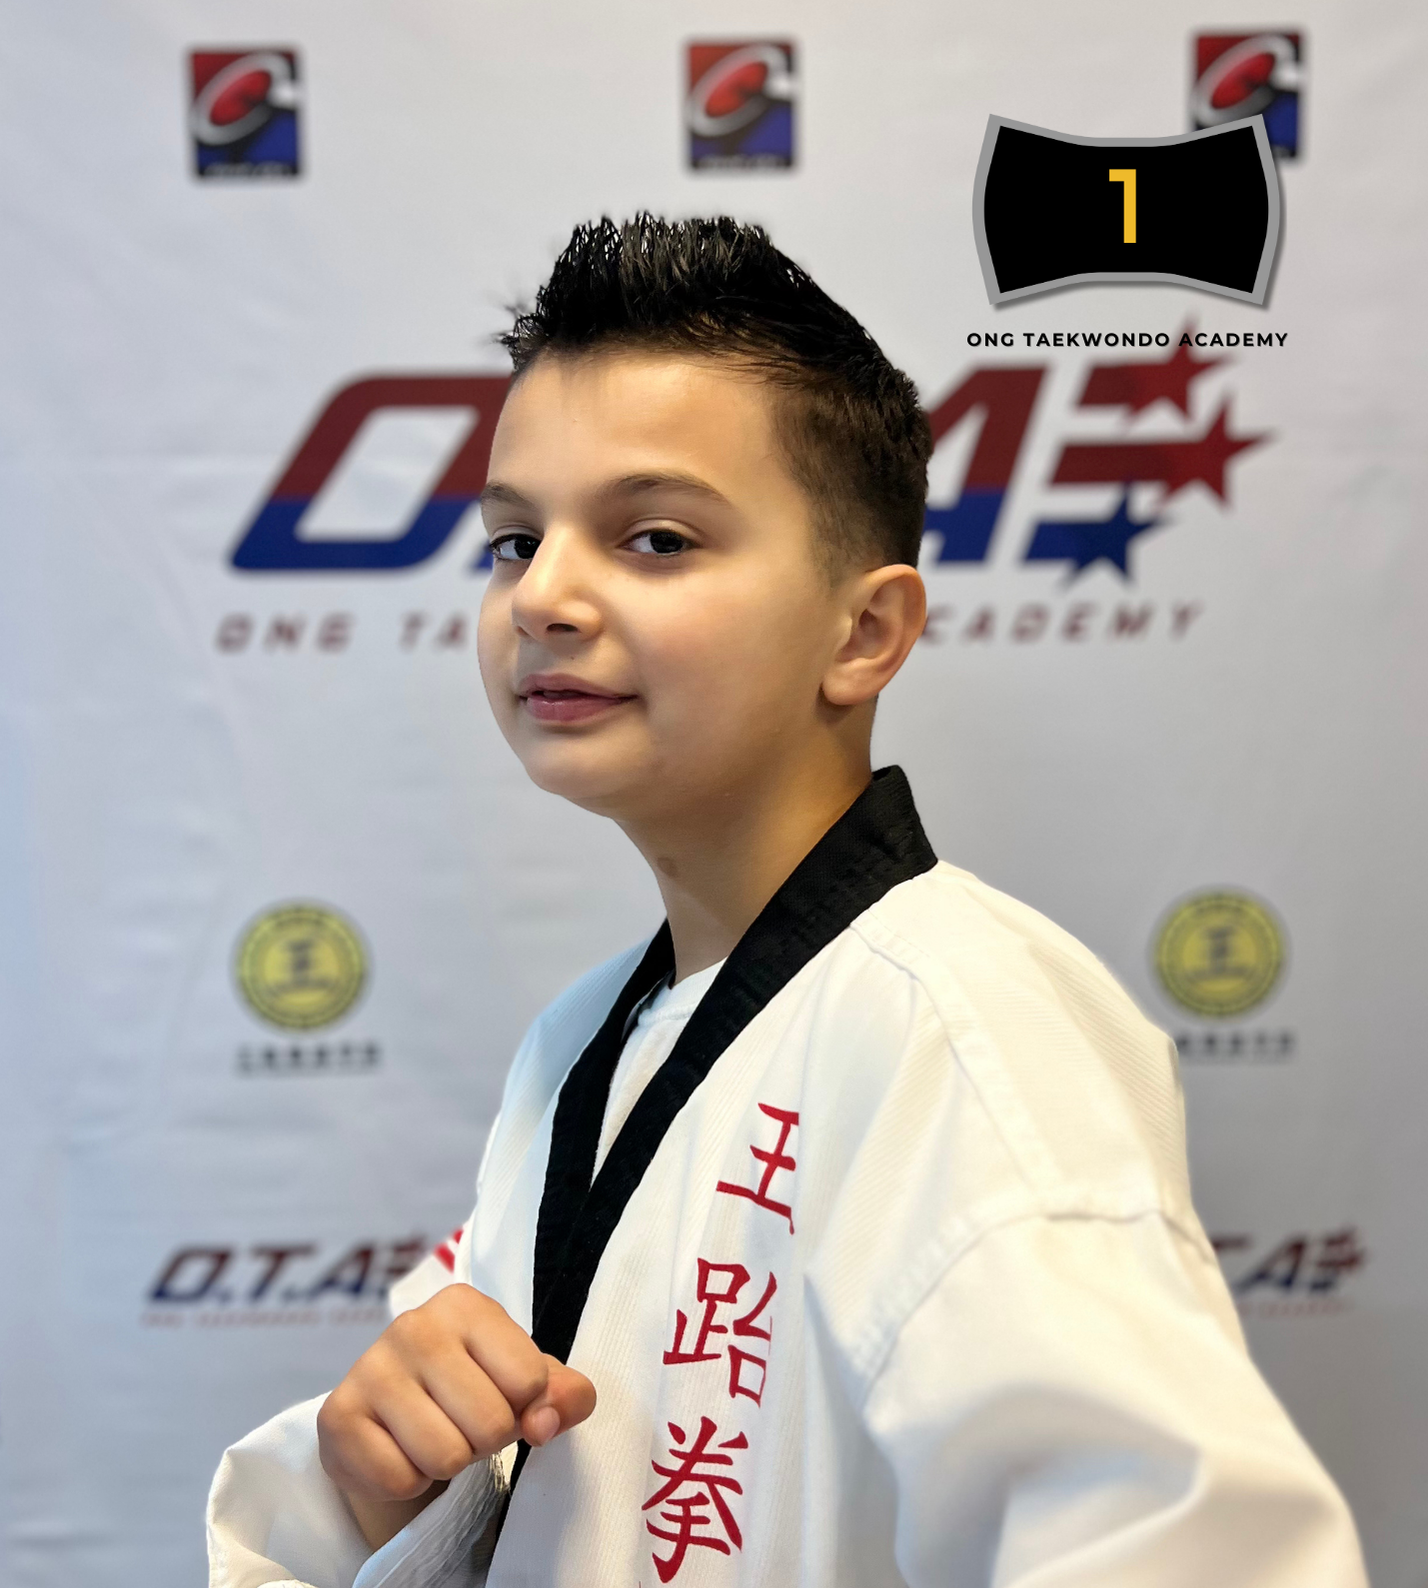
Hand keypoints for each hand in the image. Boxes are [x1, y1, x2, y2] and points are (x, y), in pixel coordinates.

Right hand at [317, 1284, 595, 1546]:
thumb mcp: (529, 1382)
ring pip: (445, 1457)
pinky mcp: (337, 1416)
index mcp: (465, 1306)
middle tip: (464, 1424)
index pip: (529, 1380)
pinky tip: (399, 1450)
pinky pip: (399, 1480)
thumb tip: (545, 1424)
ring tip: (434, 1435)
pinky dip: (408, 1480)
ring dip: (447, 1463)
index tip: (501, 1398)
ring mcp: (369, 1368)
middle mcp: (413, 1325)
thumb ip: (565, 1396)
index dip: (525, 1407)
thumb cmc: (473, 1388)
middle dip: (485, 1440)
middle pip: (490, 1424)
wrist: (392, 1418)